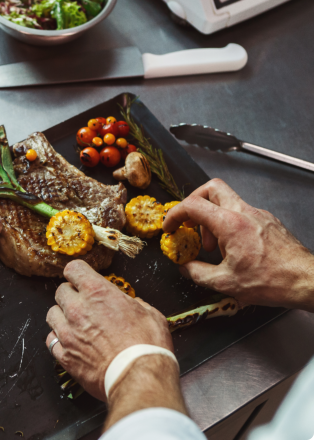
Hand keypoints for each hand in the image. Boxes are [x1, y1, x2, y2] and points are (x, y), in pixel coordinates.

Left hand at [45, 259, 172, 400]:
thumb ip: (135, 304)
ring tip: (75, 323)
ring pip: (52, 314)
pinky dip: (59, 340)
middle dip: (71, 294)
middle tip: (83, 303)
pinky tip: (71, 343)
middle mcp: (78, 309)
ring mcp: (68, 332)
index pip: (74, 269)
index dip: (78, 272)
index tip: (81, 277)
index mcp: (98, 292)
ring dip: (62, 316)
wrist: (139, 378)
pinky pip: (51, 341)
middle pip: (61, 291)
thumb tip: (132, 304)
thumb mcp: (150, 314)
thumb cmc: (146, 346)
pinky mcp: (65, 355)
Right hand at [163, 178, 313, 310]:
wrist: (306, 280)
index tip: (170, 227)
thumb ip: (197, 273)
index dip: (174, 214)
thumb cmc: (272, 281)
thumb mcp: (225, 282)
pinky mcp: (268, 221)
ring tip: (212, 245)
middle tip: (189, 221)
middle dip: (194, 201)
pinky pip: (241, 213)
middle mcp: (244, 213)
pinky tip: (232, 248)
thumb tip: (184, 267)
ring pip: (227, 201)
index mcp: (230, 224)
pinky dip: (229, 224)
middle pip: (211, 187)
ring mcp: (258, 214)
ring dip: (212, 218)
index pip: (193, 205)